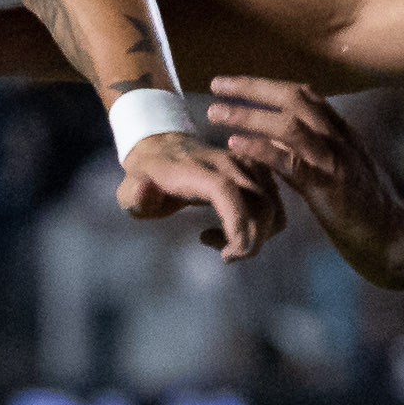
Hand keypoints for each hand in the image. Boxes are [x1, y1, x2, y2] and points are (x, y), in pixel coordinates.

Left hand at [115, 129, 281, 261]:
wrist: (164, 148)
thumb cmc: (146, 177)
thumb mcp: (130, 189)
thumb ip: (135, 195)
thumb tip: (146, 191)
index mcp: (196, 169)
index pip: (226, 191)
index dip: (236, 223)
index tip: (230, 253)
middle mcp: (227, 163)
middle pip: (258, 202)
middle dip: (250, 240)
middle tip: (226, 257)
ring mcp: (245, 165)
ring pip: (271, 206)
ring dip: (257, 235)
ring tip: (226, 246)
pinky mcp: (257, 171)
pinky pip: (273, 204)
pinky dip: (263, 226)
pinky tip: (235, 230)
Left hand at [203, 76, 403, 283]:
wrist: (394, 239)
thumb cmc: (365, 210)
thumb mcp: (340, 170)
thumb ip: (314, 152)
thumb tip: (279, 138)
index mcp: (342, 132)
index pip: (303, 94)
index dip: (268, 85)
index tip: (235, 83)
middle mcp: (339, 138)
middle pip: (294, 97)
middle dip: (253, 88)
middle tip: (217, 84)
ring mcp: (335, 160)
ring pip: (289, 124)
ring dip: (249, 115)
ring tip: (216, 113)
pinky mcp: (328, 187)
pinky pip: (291, 161)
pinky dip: (262, 149)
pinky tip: (235, 145)